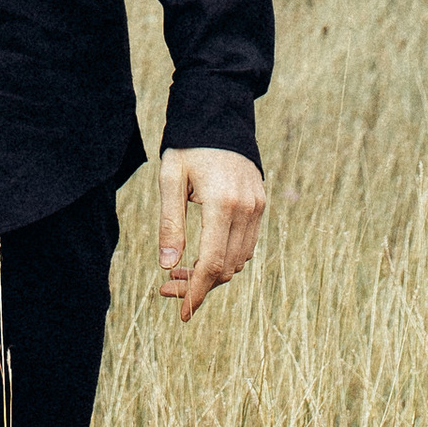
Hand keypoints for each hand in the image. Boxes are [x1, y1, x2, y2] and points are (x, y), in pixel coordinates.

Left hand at [157, 144, 264, 324]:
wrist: (219, 113)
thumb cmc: (188, 145)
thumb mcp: (170, 178)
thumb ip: (170, 223)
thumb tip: (167, 266)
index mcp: (222, 203)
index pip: (212, 263)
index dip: (196, 292)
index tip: (182, 312)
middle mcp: (246, 209)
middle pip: (227, 268)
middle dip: (198, 285)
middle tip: (167, 288)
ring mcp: (257, 206)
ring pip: (239, 260)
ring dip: (212, 273)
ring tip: (179, 271)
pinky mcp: (260, 203)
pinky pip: (246, 244)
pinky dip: (226, 256)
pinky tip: (202, 253)